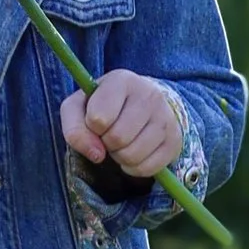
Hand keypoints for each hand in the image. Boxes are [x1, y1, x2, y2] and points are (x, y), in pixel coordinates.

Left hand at [61, 71, 183, 181]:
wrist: (140, 105)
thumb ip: (74, 129)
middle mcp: (149, 94)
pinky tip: (134, 152)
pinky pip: (147, 168)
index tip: (96, 121)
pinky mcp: (174, 141)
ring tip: (121, 143)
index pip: (99, 118)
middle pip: (117, 138)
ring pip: (132, 155)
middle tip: (109, 134)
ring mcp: (166, 118)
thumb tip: (96, 154)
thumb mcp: (77, 108)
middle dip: (106, 143)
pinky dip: (133, 168)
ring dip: (119, 156)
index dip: (92, 127)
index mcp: (121, 80)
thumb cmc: (102, 105)